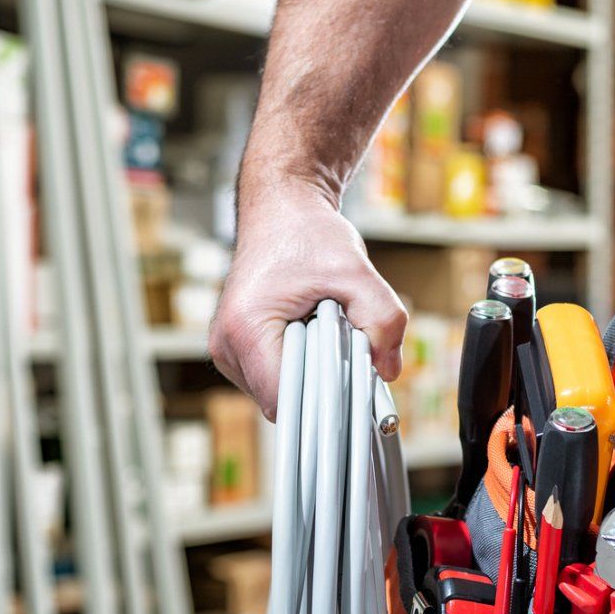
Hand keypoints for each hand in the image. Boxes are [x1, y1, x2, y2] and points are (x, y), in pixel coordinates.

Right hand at [209, 188, 406, 419]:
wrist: (281, 210)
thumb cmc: (307, 234)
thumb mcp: (356, 270)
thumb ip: (382, 319)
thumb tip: (388, 368)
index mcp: (245, 329)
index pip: (287, 399)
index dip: (326, 398)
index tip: (354, 382)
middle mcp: (227, 345)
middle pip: (283, 402)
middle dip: (322, 386)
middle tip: (347, 351)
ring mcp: (227, 350)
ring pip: (279, 395)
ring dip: (310, 377)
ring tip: (326, 335)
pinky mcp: (236, 349)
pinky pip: (273, 378)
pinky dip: (300, 366)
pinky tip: (312, 337)